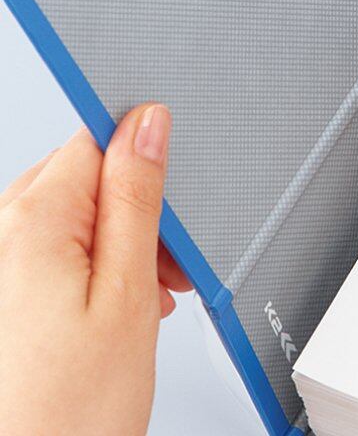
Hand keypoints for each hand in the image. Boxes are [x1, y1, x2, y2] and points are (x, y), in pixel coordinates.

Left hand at [0, 105, 190, 435]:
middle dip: (134, 212)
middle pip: (86, 179)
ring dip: (115, 246)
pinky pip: (50, 253)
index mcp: (32, 222)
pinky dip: (88, 271)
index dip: (145, 164)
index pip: (99, 138)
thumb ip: (137, 196)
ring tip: (136, 302)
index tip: (165, 201)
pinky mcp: (1, 294)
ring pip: (72, 217)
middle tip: (161, 268)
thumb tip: (147, 125)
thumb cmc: (66, 414)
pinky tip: (106, 312)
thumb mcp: (128, 293)